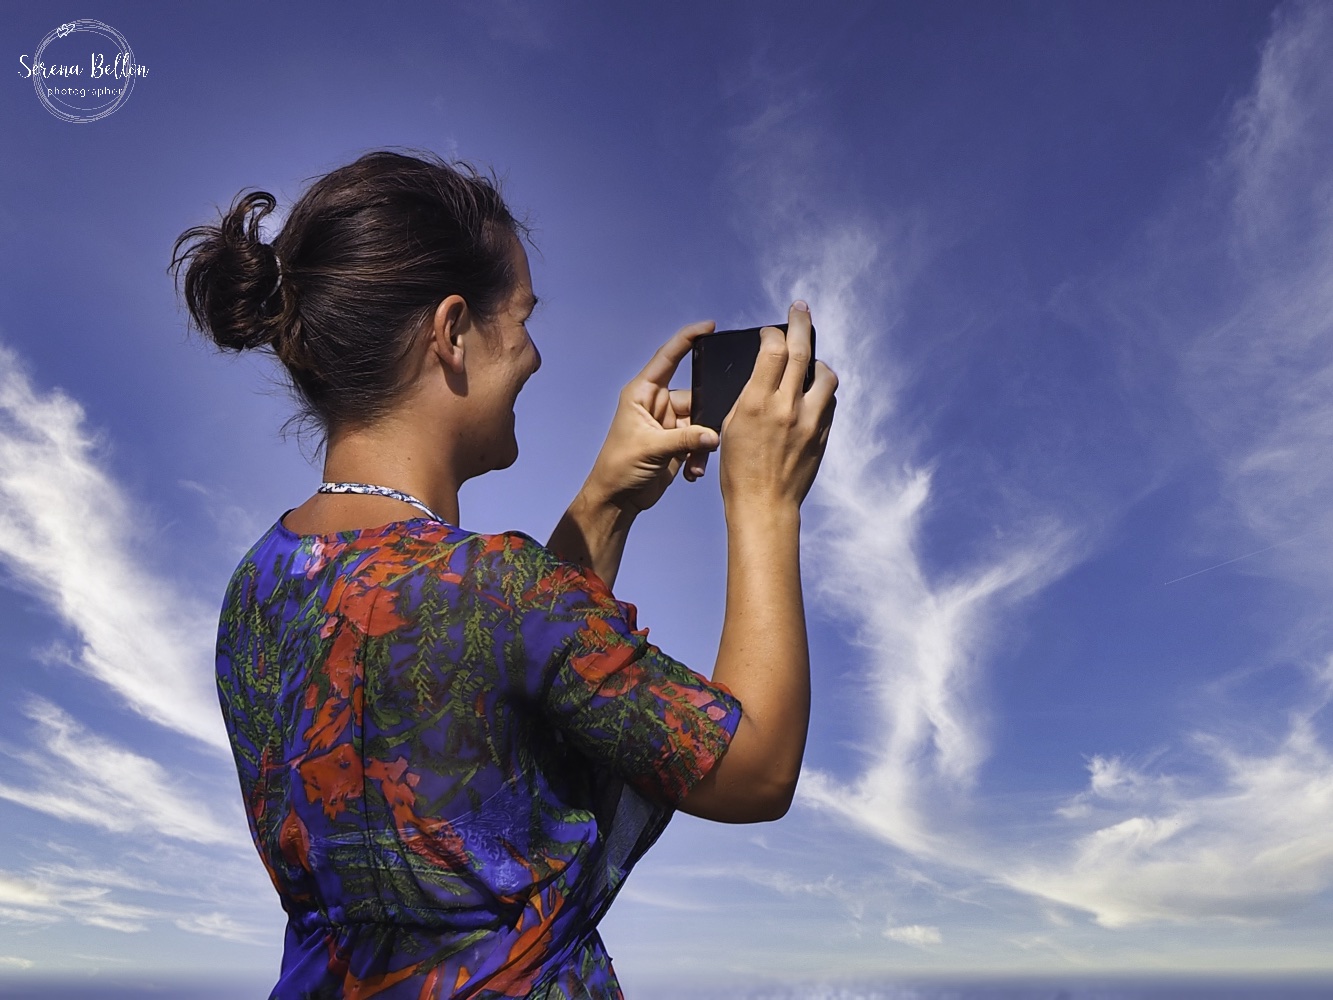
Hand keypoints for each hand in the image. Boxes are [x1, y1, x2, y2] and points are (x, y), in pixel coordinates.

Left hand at [582, 320, 721, 514]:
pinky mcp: (677, 442)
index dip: (688, 339)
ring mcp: (668, 423)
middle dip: (705, 418)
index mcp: (643, 393)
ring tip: (694, 463)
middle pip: (695, 396)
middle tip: (709, 436)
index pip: (668, 358)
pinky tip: (691, 472)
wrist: (618, 499)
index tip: (709, 326)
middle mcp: (657, 403)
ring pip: (701, 422)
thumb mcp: (652, 448)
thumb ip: (686, 438)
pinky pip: (699, 440)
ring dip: (701, 444)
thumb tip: (715, 435)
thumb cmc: (619, 467)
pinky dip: (699, 456)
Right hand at [719, 301, 837, 514]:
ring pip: (825, 375)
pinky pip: (827, 402)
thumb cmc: (738, 469)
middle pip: (802, 351)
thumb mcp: (732, 425)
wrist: (764, 505)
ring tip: (810, 361)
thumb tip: (764, 373)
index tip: (769, 333)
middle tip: (801, 308)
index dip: (772, 334)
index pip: (773, 351)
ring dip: (818, 362)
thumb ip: (751, 395)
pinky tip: (811, 394)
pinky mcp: (823, 435)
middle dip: (802, 324)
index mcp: (758, 403)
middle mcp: (788, 407)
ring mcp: (810, 421)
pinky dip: (820, 391)